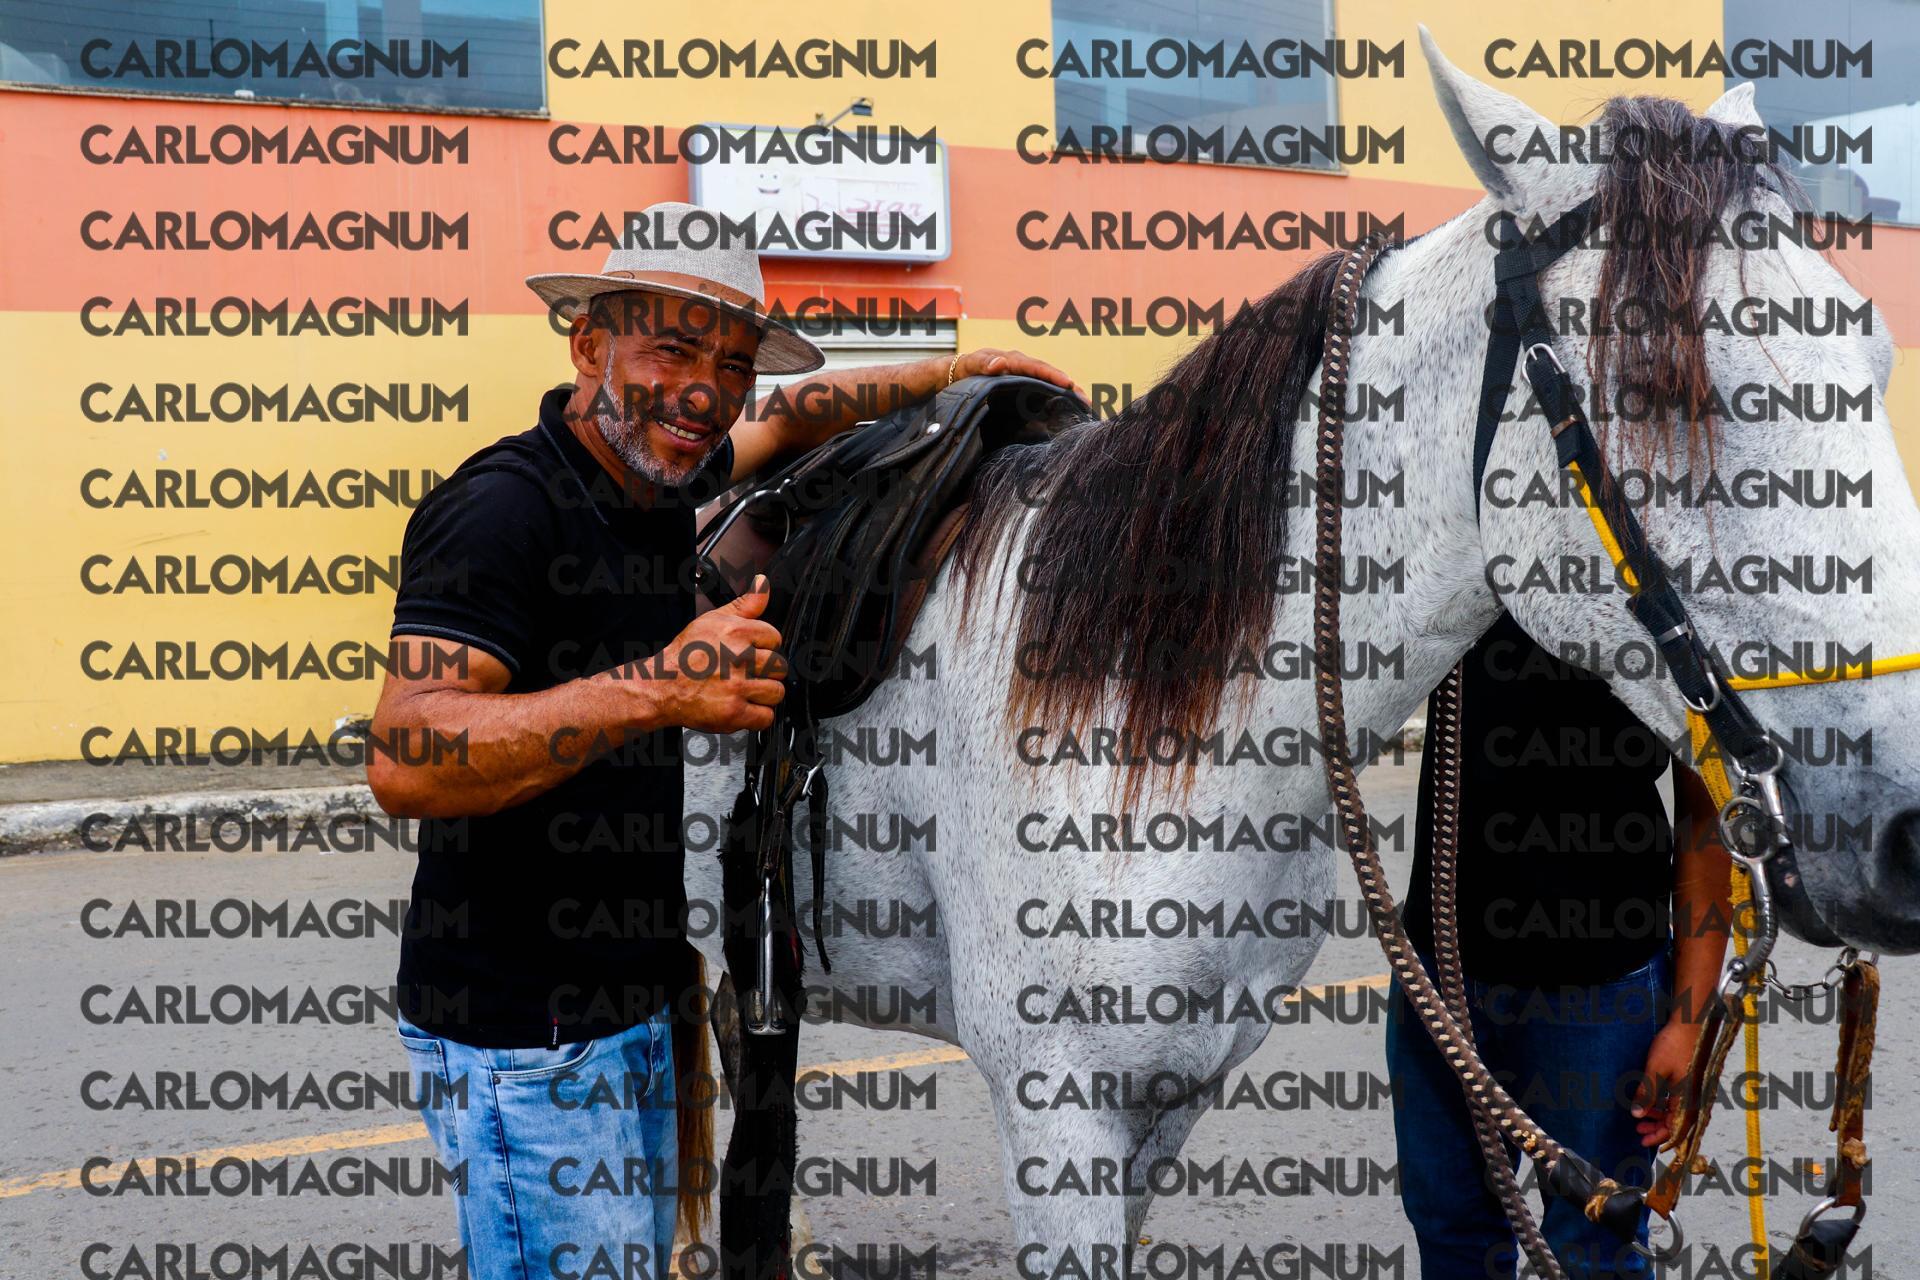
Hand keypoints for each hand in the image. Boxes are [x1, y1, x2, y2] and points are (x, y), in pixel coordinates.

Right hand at [642, 576, 786, 732]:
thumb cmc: (686, 655)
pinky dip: (757, 717)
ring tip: (745, 691)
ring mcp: (737, 687)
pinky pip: (766, 717)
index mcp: (736, 632)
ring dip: (763, 695)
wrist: (661, 686)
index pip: (775, 638)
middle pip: (779, 666)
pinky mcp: (734, 712)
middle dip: (766, 672)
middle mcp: (739, 658)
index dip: (765, 647)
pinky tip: (743, 707)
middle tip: (747, 675)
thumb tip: (763, 583)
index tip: (752, 654)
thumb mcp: (712, 620)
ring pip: (777, 692)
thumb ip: (744, 604)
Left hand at [950, 347, 1088, 403]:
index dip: (1053, 375)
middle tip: (1087, 401)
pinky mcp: (1025, 387)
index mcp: (1013, 360)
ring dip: (1068, 394)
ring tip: (1086, 407)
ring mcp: (1026, 377)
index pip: (1036, 367)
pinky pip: (1044, 392)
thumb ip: (981, 364)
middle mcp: (1024, 366)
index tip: (1068, 384)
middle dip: (1070, 387)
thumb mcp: (969, 365)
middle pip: (1050, 375)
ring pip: (1050, 384)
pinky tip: (1069, 411)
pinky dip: (1058, 399)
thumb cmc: (964, 369)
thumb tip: (999, 363)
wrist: (958, 375)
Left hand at [1630, 1018, 1701, 1147]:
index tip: (1644, 1142)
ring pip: (1678, 1111)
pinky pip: (1679, 1100)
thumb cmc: (1673, 1045)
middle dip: (1658, 1129)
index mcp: (1689, 1099)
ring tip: (1641, 1117)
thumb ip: (1646, 1093)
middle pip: (1678, 1123)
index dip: (1660, 1137)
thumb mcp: (1655, 1070)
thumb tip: (1636, 1115)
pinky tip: (1652, 1102)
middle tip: (1638, 1131)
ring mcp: (1695, 1089)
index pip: (1676, 1129)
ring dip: (1660, 1116)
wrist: (1690, 1023)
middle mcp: (1695, 1098)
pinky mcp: (1692, 1080)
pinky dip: (1665, 1105)